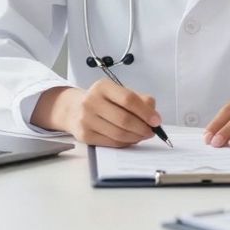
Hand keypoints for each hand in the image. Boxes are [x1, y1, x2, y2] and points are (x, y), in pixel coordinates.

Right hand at [30, 80, 161, 146]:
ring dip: (136, 137)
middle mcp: (91, 101)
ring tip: (143, 135)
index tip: (157, 120)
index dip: (145, 112)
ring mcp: (85, 119)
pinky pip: (111, 143)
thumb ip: (139, 100)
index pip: (128, 99)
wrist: (73, 109)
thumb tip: (154, 115)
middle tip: (152, 131)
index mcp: (102, 87)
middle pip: (124, 119)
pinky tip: (131, 139)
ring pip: (118, 134)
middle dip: (142, 128)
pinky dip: (125, 143)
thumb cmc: (102, 101)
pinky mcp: (84, 135)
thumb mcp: (118, 92)